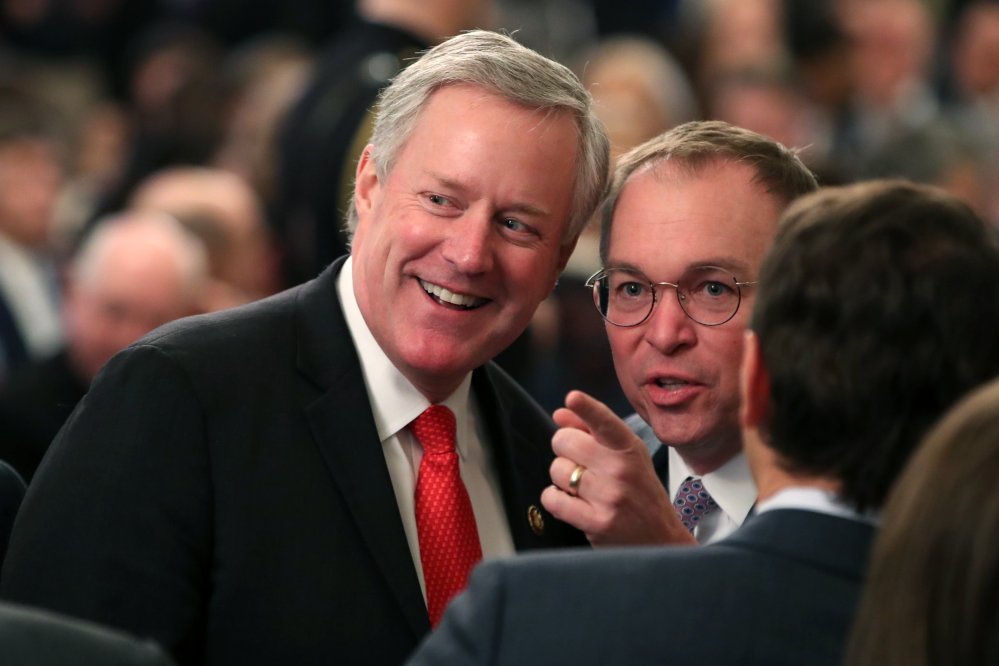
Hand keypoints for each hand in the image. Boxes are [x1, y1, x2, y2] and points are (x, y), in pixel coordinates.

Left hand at [541, 390, 696, 546]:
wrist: (661, 540)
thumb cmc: (641, 492)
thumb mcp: (628, 456)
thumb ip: (593, 430)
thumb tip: (561, 413)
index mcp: (629, 448)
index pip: (604, 422)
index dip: (586, 408)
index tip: (573, 398)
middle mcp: (621, 470)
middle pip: (564, 441)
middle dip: (563, 449)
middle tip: (578, 462)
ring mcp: (609, 497)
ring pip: (557, 470)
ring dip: (562, 478)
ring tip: (582, 487)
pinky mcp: (597, 523)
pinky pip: (554, 499)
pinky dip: (554, 499)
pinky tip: (571, 502)